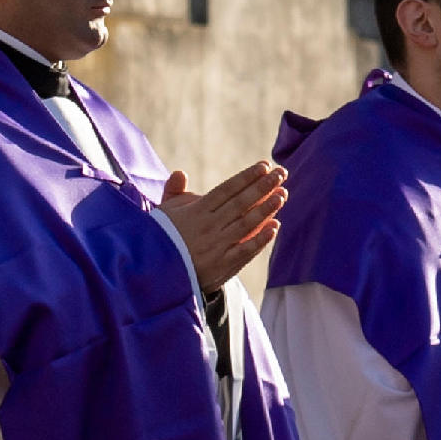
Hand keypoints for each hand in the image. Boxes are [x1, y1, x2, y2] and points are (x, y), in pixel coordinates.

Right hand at [156, 162, 285, 295]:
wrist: (158, 273)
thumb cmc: (164, 238)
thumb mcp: (164, 213)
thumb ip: (174, 192)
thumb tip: (181, 173)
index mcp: (197, 211)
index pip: (227, 189)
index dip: (246, 177)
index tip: (264, 166)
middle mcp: (208, 226)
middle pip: (240, 203)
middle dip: (263, 187)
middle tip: (281, 174)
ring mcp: (217, 246)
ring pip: (246, 224)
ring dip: (266, 209)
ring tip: (282, 195)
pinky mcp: (222, 265)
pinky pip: (245, 251)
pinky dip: (260, 239)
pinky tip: (275, 226)